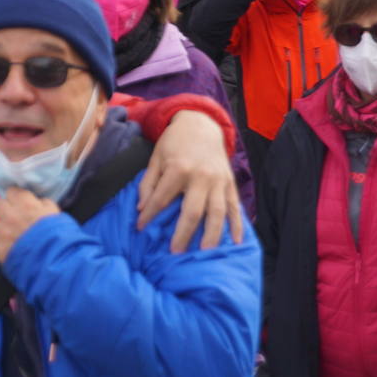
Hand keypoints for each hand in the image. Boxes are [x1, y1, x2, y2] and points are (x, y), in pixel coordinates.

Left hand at [0, 188, 59, 263]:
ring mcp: (3, 233)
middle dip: (4, 209)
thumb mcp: (54, 211)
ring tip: (13, 235)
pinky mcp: (0, 249)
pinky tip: (14, 249)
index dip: (17, 197)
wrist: (55, 259)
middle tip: (13, 216)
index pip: (11, 191)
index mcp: (24, 203)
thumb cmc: (58, 233)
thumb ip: (41, 203)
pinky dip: (5, 246)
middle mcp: (10, 215)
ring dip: (3, 228)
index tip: (21, 203)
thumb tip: (35, 202)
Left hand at [137, 110, 242, 252]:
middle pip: (192, 211)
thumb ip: (148, 183)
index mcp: (179, 168)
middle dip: (183, 234)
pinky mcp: (230, 183)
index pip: (161, 199)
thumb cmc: (174, 142)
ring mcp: (218, 181)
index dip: (149, 215)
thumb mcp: (155, 157)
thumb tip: (142, 208)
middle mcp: (200, 176)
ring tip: (205, 252)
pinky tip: (235, 241)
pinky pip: (234, 206)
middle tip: (175, 252)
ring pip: (217, 212)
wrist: (201, 124)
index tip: (140, 228)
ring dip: (211, 234)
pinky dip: (236, 224)